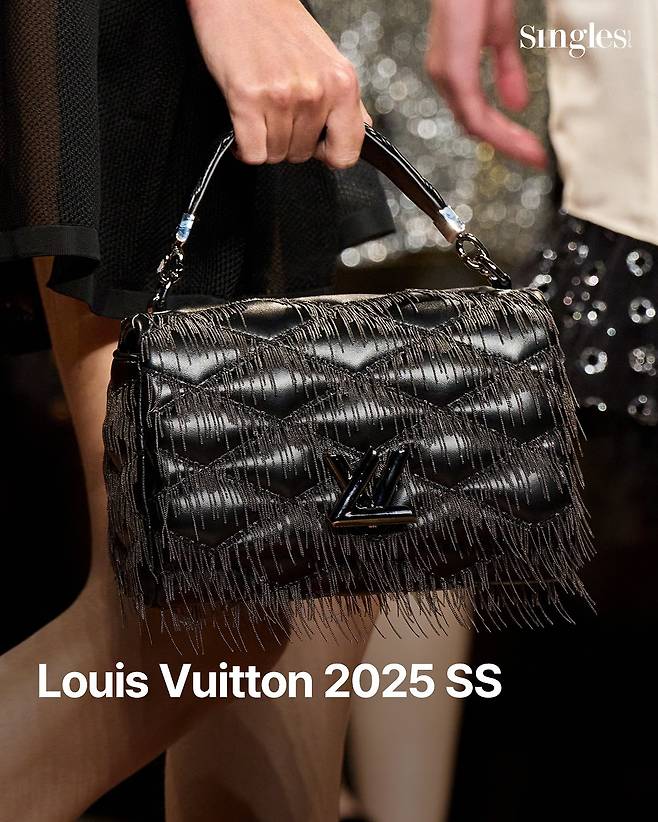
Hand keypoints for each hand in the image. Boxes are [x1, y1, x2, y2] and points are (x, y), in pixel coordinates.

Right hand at [187, 0, 370, 167]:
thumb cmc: (280, 26)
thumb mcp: (328, 60)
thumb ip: (346, 100)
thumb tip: (361, 130)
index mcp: (341, 83)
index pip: (346, 153)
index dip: (328, 155)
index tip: (316, 145)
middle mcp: (315, 91)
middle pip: (303, 156)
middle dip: (288, 142)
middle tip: (278, 114)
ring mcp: (282, 96)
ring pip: (275, 155)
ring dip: (264, 142)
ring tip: (260, 112)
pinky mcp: (248, 99)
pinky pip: (252, 152)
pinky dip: (244, 147)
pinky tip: (244, 124)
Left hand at [425, 0, 546, 167]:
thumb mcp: (499, 33)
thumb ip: (506, 71)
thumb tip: (516, 104)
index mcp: (454, 70)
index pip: (477, 115)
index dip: (504, 135)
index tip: (529, 149)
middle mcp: (446, 76)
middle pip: (475, 126)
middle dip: (508, 145)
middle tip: (535, 158)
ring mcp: (448, 74)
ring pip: (475, 125)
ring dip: (507, 143)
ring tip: (533, 155)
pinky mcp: (455, 70)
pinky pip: (474, 113)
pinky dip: (499, 131)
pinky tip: (518, 140)